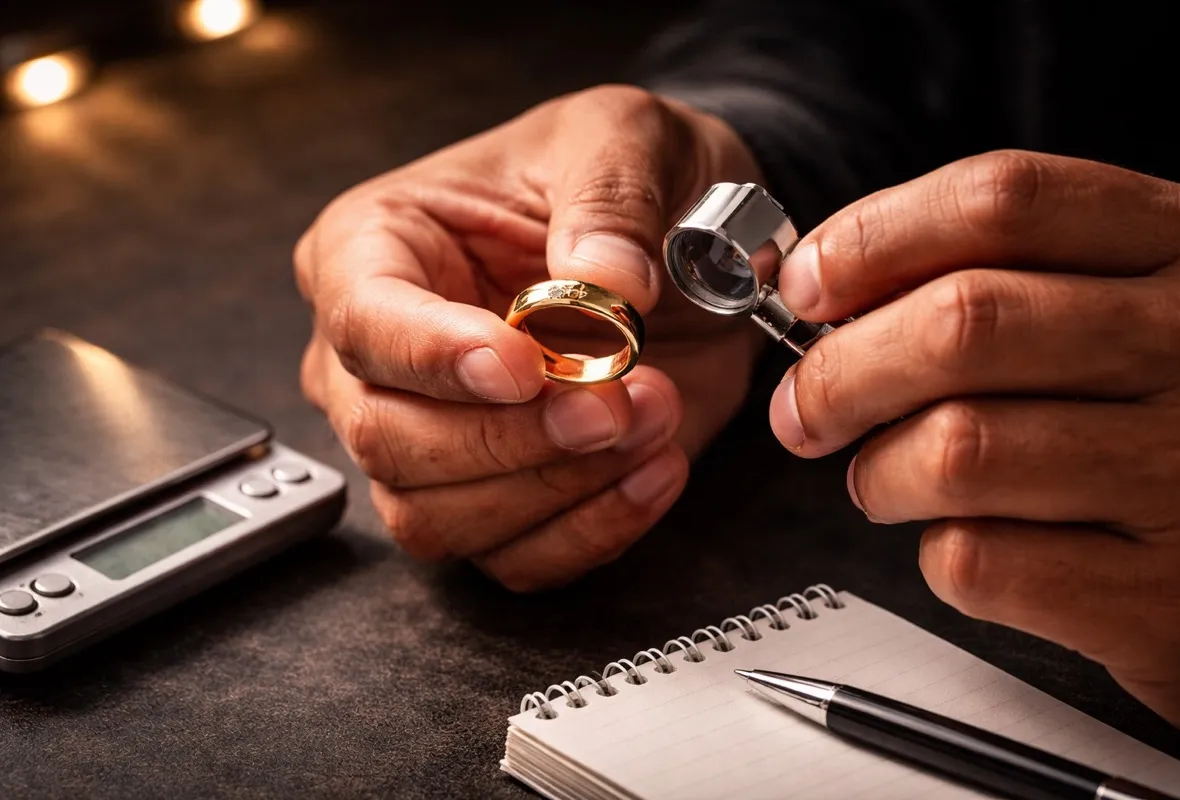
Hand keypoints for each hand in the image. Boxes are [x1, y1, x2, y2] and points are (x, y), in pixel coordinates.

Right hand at [294, 85, 763, 590]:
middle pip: (389, 438)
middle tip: (618, 399)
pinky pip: (512, 558)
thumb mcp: (624, 138)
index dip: (438, 358)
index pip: (363, 322)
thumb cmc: (620, 176)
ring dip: (558, 487)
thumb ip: (611, 199)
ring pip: (437, 516)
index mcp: (373, 248)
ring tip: (655, 418)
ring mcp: (430, 437)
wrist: (683, 241)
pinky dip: (591, 531)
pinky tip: (656, 469)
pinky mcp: (497, 494)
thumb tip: (604, 284)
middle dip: (513, 437)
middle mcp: (381, 356)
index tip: (527, 366)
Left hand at [771, 150, 1179, 732]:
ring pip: (956, 450)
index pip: (1000, 201)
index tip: (808, 285)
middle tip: (805, 408)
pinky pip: (983, 561)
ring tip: (885, 479)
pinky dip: (938, 554)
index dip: (872, 238)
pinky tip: (962, 541)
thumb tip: (829, 288)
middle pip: (961, 326)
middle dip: (840, 372)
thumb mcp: (1135, 297)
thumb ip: (1006, 270)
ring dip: (880, 473)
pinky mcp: (1162, 592)